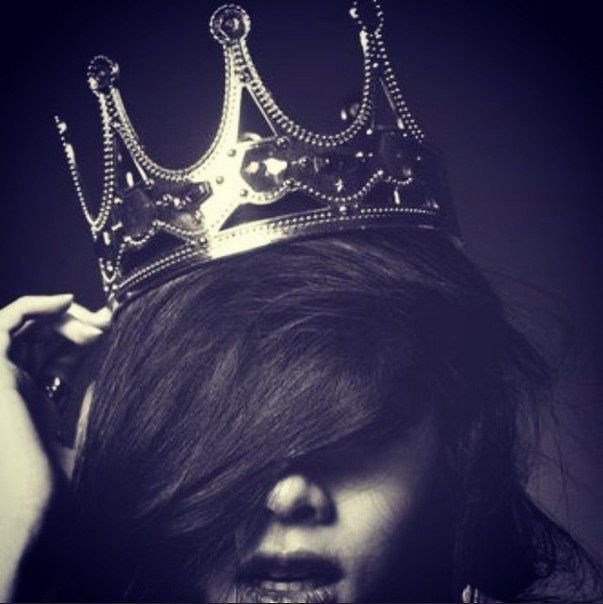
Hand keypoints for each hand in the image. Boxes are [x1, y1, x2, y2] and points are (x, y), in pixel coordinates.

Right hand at [0, 294, 110, 600]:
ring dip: (65, 316)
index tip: (117, 327)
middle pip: (42, 335)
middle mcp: (18, 385)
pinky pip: (7, 321)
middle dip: (78, 322)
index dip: (85, 336)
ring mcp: (5, 377)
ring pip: (27, 324)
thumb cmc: (64, 475)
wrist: (37, 497)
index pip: (57, 353)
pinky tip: (68, 302)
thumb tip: (129, 370)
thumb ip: (96, 399)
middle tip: (110, 325)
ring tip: (98, 326)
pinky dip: (36, 305)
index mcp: (38, 399)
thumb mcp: (88, 428)